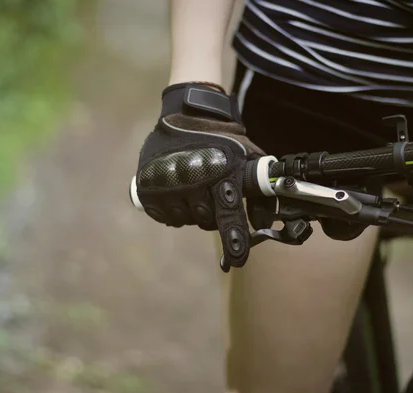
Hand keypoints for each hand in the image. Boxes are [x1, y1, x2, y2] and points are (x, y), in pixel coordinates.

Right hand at [134, 82, 263, 268]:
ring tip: (192, 190)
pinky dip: (172, 210)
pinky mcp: (148, 186)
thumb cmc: (221, 137)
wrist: (188, 113)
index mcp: (219, 174)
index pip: (228, 215)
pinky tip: (177, 193)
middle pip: (205, 222)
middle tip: (210, 196)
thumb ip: (257, 191)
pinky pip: (164, 215)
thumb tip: (264, 223)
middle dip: (211, 215)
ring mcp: (168, 184)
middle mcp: (192, 181)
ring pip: (184, 219)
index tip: (237, 259)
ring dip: (190, 211)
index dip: (234, 239)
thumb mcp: (246, 156)